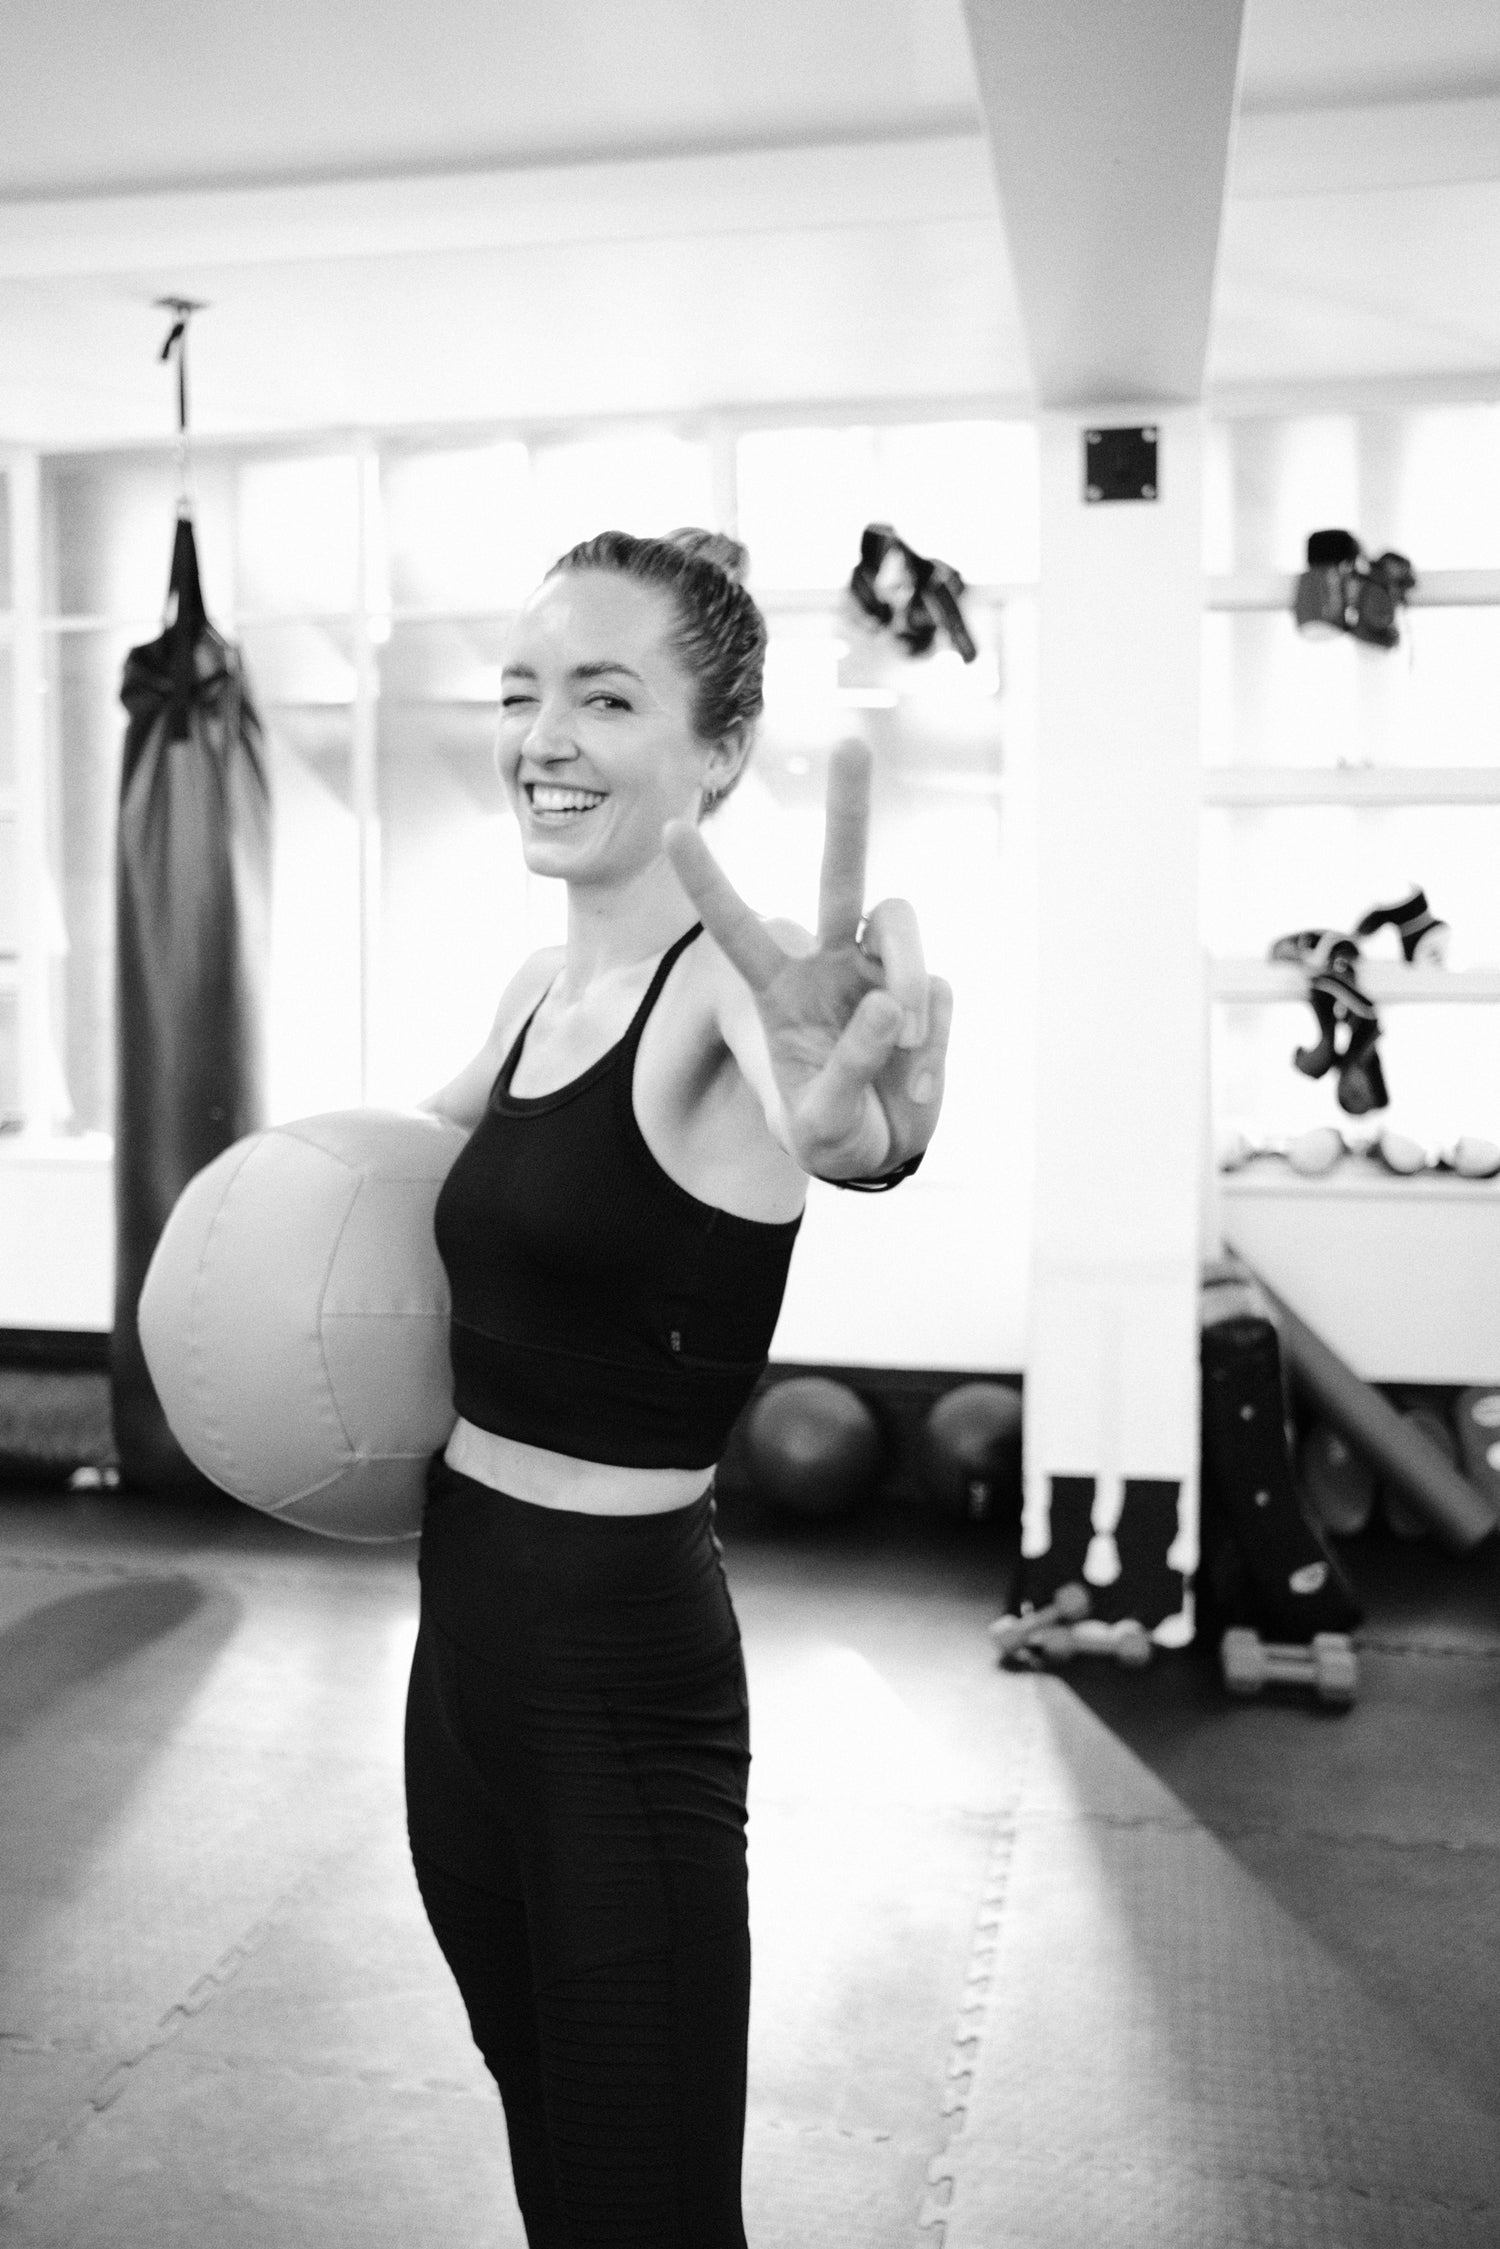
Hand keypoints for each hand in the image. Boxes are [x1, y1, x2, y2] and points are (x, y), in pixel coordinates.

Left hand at [664, 740, 951, 1179]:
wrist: (883, 1153)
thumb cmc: (830, 1130)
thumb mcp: (819, 1121)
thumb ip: (847, 1068)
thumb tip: (893, 1003)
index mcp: (780, 988)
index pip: (736, 928)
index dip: (707, 882)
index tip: (671, 826)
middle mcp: (830, 963)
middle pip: (840, 874)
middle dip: (849, 811)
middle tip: (853, 743)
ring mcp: (883, 972)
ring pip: (901, 923)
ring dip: (909, 976)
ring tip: (908, 1041)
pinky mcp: (929, 993)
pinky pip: (938, 994)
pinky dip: (931, 1045)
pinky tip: (914, 1086)